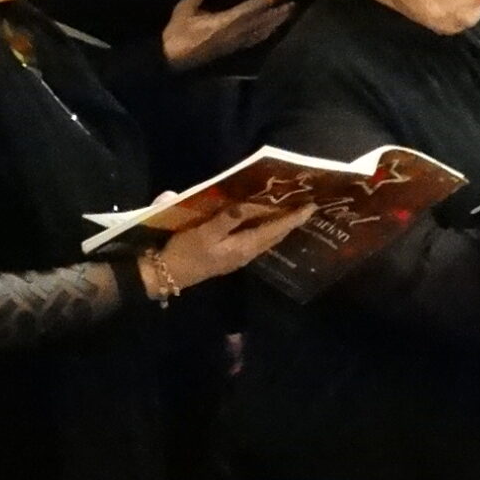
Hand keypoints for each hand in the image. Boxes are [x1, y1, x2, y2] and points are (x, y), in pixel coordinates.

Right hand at [154, 199, 315, 289]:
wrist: (168, 274)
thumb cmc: (187, 252)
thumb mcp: (205, 232)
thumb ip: (228, 218)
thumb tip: (248, 205)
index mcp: (245, 246)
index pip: (276, 230)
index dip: (294, 218)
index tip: (312, 206)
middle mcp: (247, 253)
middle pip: (276, 235)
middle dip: (292, 221)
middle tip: (307, 205)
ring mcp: (239, 255)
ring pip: (267, 238)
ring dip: (281, 226)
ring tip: (292, 211)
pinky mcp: (231, 255)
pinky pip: (257, 239)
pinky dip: (266, 229)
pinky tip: (266, 221)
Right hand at [162, 0, 296, 69]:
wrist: (171, 59)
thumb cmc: (177, 34)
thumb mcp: (183, 12)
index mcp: (224, 23)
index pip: (250, 10)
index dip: (265, 2)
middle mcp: (234, 34)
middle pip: (261, 22)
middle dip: (277, 13)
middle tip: (293, 4)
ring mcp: (234, 44)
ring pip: (260, 32)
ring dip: (275, 23)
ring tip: (288, 15)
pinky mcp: (231, 50)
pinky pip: (253, 41)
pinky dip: (265, 34)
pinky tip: (271, 31)